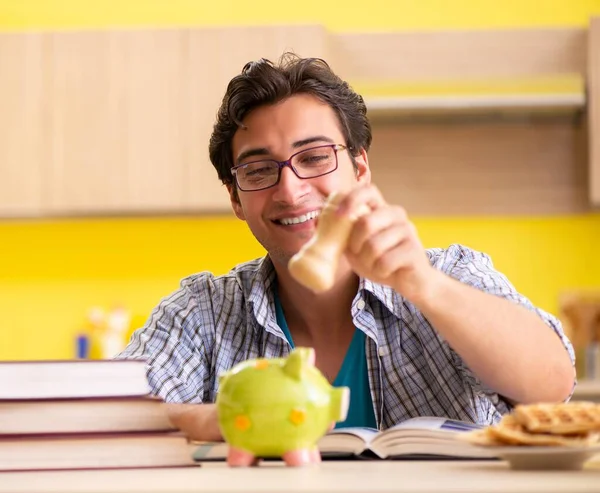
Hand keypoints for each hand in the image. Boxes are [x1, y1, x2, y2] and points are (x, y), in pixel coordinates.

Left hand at [337, 184, 439, 303]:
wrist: (410, 281)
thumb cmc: (379, 261)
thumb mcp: (355, 248)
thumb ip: (341, 234)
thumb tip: (318, 220)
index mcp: (380, 209)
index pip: (368, 190)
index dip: (351, 199)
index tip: (339, 215)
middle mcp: (395, 214)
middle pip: (366, 222)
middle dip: (354, 243)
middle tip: (357, 253)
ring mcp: (407, 230)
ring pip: (374, 246)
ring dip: (367, 261)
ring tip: (374, 264)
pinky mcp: (414, 249)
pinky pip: (385, 261)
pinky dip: (379, 271)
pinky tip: (386, 271)